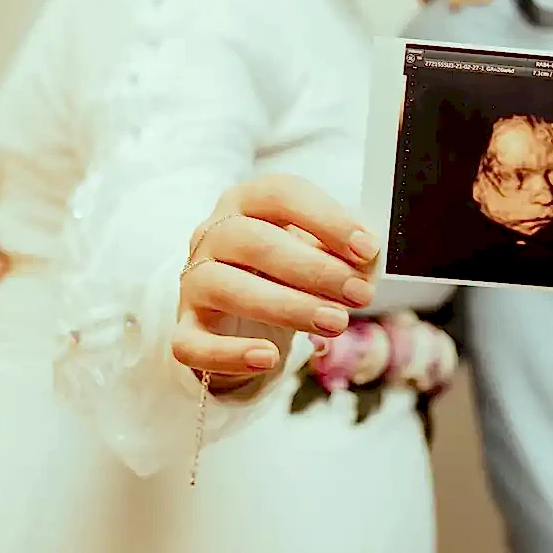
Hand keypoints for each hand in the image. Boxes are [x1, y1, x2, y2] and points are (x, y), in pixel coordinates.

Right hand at [173, 175, 379, 391]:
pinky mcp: (184, 329)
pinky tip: (267, 359)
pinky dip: (230, 354)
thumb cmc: (284, 269)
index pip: (281, 194)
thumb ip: (340, 251)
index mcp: (247, 201)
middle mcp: (212, 234)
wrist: (238, 312)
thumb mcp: (315, 249)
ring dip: (287, 307)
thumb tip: (368, 260)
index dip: (327, 219)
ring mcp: (193, 281)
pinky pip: (192, 345)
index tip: (368, 249)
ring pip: (227, 288)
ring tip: (335, 323)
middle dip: (315, 269)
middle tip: (361, 294)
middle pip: (255, 242)